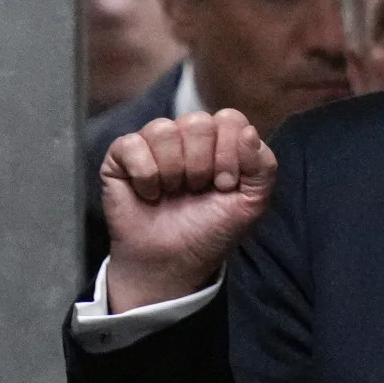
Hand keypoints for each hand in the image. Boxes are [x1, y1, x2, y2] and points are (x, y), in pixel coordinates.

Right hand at [101, 109, 277, 312]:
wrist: (172, 263)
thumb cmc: (211, 230)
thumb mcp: (251, 204)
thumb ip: (263, 167)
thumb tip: (249, 132)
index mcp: (220, 140)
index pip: (230, 119)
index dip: (230, 153)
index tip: (225, 186)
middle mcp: (186, 136)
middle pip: (197, 122)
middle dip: (202, 164)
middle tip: (197, 190)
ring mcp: (152, 144)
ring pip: (163, 129)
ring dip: (173, 170)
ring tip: (173, 192)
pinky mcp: (121, 157)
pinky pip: (131, 144)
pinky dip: (145, 175)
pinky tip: (149, 194)